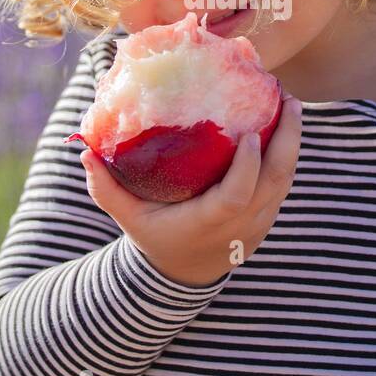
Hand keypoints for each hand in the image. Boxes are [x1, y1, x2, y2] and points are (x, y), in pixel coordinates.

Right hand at [77, 97, 302, 286]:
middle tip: (289, 99)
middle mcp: (240, 225)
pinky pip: (283, 184)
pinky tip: (284, 125)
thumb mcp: (127, 216)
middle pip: (276, 182)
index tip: (250, 133)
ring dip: (293, 142)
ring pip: (286, 181)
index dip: (249, 165)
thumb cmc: (153, 237)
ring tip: (292, 103)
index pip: (237, 194)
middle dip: (288, 139)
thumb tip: (82, 150)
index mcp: (209, 223)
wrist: (181, 276)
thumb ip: (105, 187)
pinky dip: (287, 154)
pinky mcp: (266, 218)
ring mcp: (258, 223)